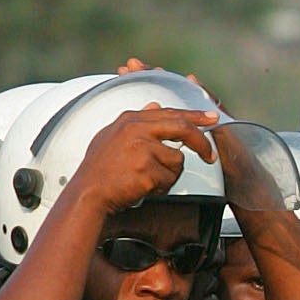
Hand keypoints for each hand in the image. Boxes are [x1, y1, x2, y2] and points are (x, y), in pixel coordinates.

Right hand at [72, 104, 218, 209]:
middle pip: (182, 128)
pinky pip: (169, 179)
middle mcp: (137, 130)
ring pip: (177, 160)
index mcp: (130, 120)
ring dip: (168, 174)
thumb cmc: (100, 169)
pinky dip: (160, 187)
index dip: (195, 116)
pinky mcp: (146, 170)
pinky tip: (143, 187)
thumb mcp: (113, 136)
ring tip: (146, 178)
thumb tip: (155, 106)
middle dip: (200, 143)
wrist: (87, 193)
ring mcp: (141, 149)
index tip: (211, 118)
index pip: (171, 113)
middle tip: (209, 155)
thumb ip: (137, 121)